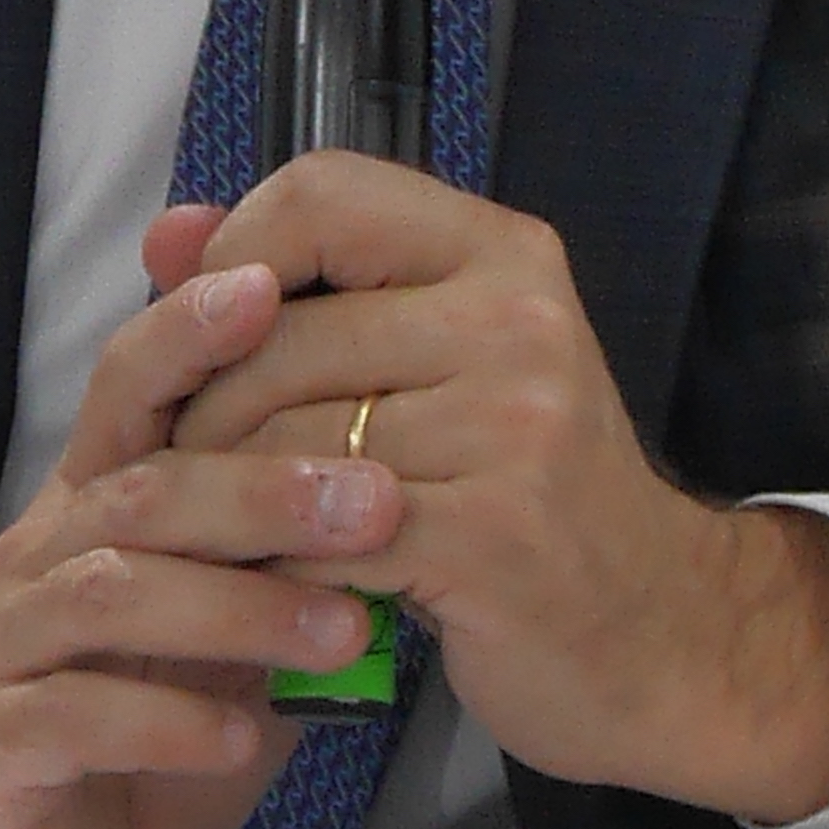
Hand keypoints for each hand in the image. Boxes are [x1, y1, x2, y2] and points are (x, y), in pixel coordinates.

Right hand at [0, 258, 405, 828]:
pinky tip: (241, 738)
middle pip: (144, 484)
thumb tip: (406, 489)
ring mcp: (6, 645)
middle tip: (374, 500)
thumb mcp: (226, 637)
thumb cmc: (140, 734)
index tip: (274, 286)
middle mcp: (40, 552)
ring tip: (344, 633)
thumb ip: (284, 562)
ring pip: (114, 590)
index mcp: (92, 503)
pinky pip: (74, 714)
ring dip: (236, 608)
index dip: (190, 328)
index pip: (132, 384)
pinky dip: (165, 721)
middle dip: (262, 485)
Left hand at [156, 157, 828, 825]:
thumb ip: (299, 286)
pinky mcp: (492, 536)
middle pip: (279, 327)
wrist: (662, 638)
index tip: (206, 323)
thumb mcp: (432, 360)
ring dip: (222, 488)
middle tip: (183, 456)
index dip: (234, 248)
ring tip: (220, 518)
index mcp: (501, 250)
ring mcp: (512, 426)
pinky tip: (278, 577)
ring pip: (284, 432)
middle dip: (204, 399)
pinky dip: (275, 560)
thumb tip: (166, 232)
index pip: (322, 190)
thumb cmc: (523, 489)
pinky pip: (318, 529)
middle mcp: (514, 319)